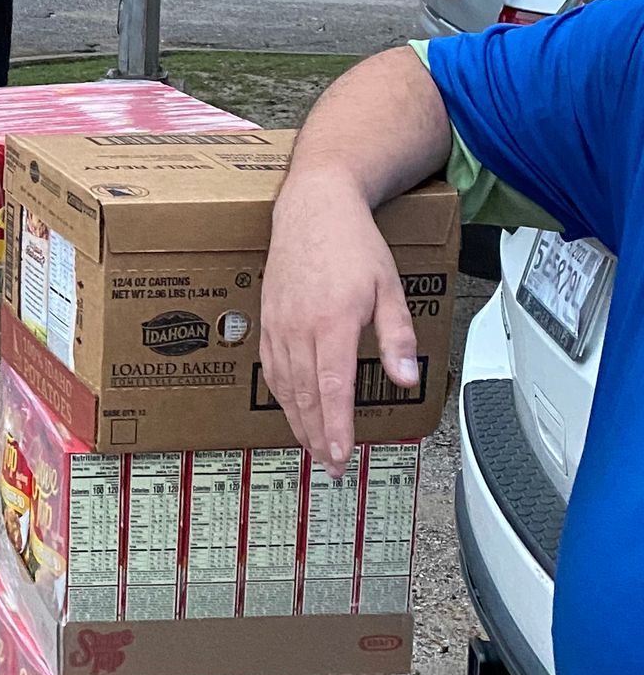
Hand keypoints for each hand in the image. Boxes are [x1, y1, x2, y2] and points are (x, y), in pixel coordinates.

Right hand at [260, 170, 421, 472]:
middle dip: (318, 437)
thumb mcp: (389, 287)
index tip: (341, 456)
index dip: (336, 428)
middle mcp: (299, 328)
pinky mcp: (268, 320)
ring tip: (313, 447)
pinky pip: (272, 369)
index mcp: (332, 322)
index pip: (332, 389)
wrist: (312, 208)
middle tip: (331, 467)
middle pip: (306, 396)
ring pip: (285, 387)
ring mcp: (279, 325)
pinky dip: (282, 396)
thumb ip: (396, 336)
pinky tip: (293, 409)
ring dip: (298, 422)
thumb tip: (406, 378)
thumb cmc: (353, 243)